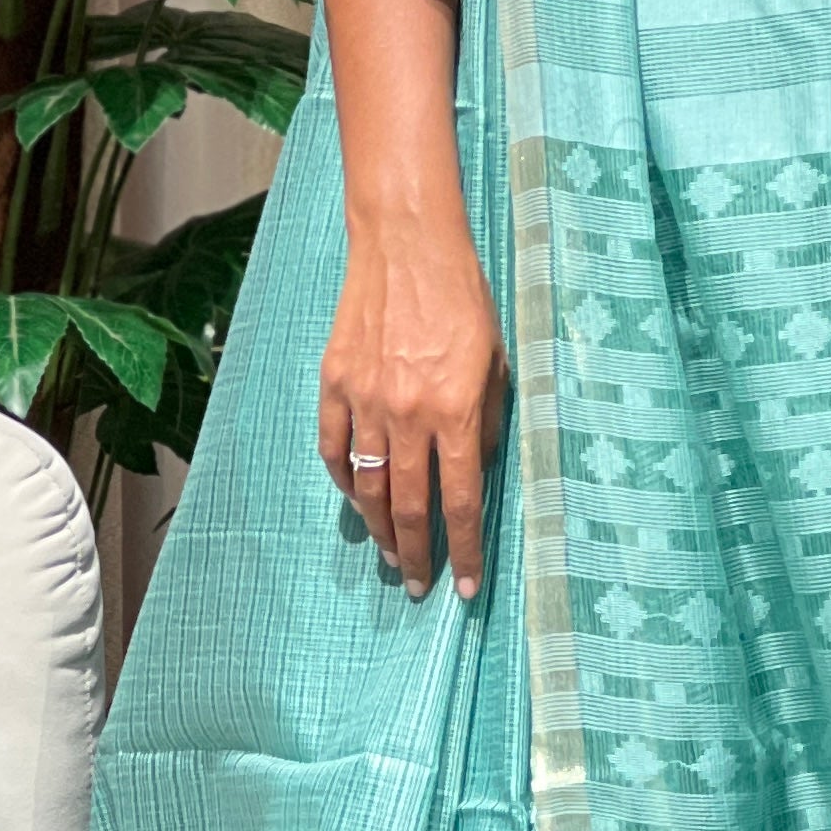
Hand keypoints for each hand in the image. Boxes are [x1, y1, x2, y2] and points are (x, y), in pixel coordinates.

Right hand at [319, 209, 506, 598]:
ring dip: (378, 529)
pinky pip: (334, 448)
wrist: (407, 245)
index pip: (459, 501)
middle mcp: (407, 414)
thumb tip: (474, 473)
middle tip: (420, 584)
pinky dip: (344, 480)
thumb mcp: (497, 362)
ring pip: (366, 486)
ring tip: (391, 554)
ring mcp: (365, 400)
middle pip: (406, 506)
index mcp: (455, 410)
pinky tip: (356, 498)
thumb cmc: (463, 298)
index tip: (464, 585)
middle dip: (416, 553)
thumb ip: (487, 423)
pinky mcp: (335, 383)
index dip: (462, 549)